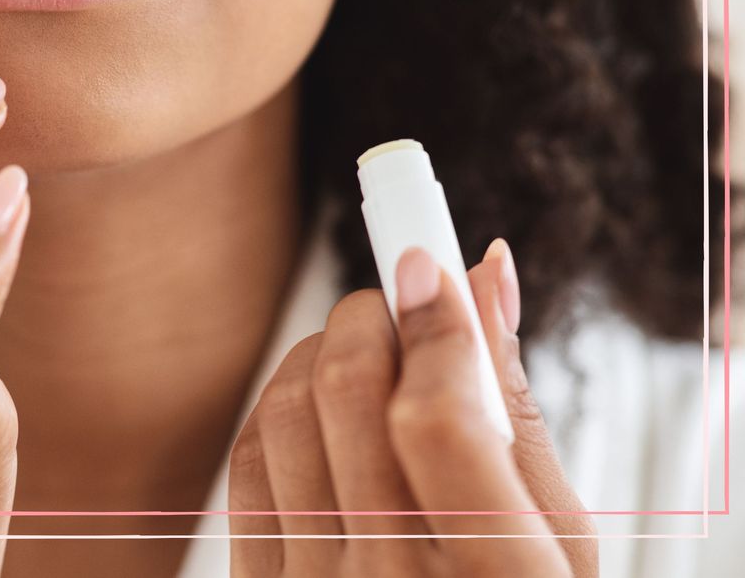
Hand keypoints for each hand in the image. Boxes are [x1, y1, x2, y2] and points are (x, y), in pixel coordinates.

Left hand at [228, 239, 597, 576]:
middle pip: (346, 391)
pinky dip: (279, 406)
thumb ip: (515, 408)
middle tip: (400, 301)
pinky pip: (245, 462)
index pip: (439, 418)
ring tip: (364, 353)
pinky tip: (319, 405)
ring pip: (284, 410)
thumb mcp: (558, 542)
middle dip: (370, 313)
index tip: (430, 260)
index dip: (433, 323)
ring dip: (320, 350)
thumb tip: (483, 275)